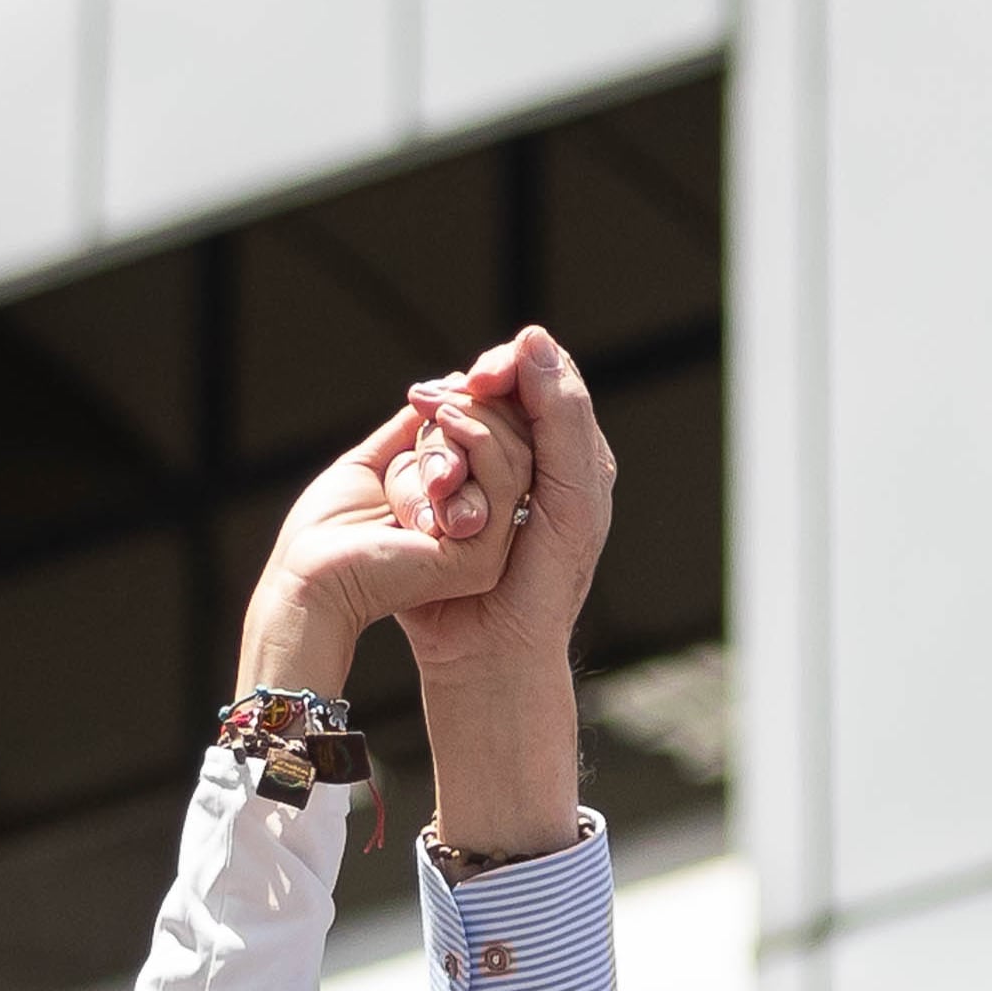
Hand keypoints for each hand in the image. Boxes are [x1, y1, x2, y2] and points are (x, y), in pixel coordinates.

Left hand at [235, 391, 536, 702]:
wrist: (307, 573)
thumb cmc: (329, 528)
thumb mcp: (377, 463)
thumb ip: (414, 434)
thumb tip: (447, 387)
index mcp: (461, 516)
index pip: (496, 451)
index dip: (478, 410)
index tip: (432, 391)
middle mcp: (482, 536)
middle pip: (511, 452)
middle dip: (473, 412)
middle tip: (427, 398)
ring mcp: (487, 551)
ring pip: (510, 464)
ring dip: (469, 424)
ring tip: (436, 408)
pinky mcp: (480, 560)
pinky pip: (501, 487)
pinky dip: (477, 442)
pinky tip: (445, 419)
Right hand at [392, 327, 615, 685]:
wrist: (494, 651)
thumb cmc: (545, 581)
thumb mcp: (571, 495)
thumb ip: (561, 416)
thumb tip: (533, 339)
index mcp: (573, 451)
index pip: (542, 373)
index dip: (510, 365)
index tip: (481, 378)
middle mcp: (530, 456)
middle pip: (490, 393)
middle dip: (467, 411)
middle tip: (444, 431)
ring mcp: (482, 477)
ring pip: (451, 422)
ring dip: (440, 445)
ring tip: (438, 484)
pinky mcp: (441, 500)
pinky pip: (422, 457)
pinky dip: (418, 466)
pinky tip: (419, 488)